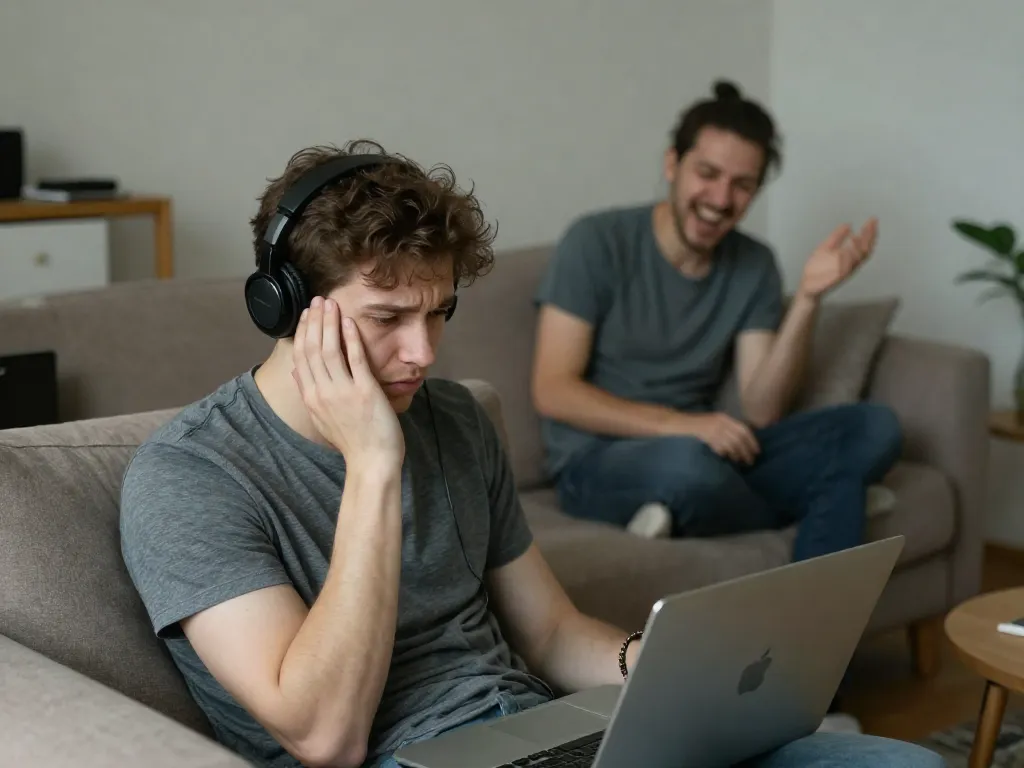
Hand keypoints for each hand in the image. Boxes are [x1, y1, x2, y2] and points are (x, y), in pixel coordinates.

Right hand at [292, 296, 404, 469]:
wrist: (371, 462)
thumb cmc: (352, 441)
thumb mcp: (322, 418)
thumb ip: (310, 393)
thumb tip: (297, 373)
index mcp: (311, 398)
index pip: (301, 357)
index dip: (302, 332)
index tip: (306, 314)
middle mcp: (322, 393)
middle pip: (312, 349)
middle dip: (314, 321)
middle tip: (318, 300)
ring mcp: (343, 391)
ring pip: (329, 350)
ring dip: (329, 324)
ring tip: (331, 305)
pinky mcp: (364, 391)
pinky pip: (355, 359)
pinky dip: (350, 339)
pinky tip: (349, 323)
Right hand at [686, 412, 759, 464]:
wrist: (687, 422)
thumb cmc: (705, 421)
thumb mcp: (719, 420)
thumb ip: (730, 426)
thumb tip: (745, 439)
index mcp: (725, 418)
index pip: (743, 430)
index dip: (752, 441)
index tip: (757, 451)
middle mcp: (720, 424)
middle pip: (738, 439)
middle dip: (746, 451)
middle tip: (751, 461)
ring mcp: (713, 431)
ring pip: (729, 445)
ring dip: (736, 454)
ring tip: (741, 461)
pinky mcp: (707, 438)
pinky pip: (719, 448)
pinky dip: (725, 453)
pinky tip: (727, 457)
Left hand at [798, 218, 877, 299]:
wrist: (807, 286)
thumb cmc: (818, 268)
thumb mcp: (826, 248)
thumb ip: (837, 237)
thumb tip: (848, 225)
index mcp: (850, 258)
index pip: (865, 244)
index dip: (870, 232)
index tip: (872, 220)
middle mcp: (850, 265)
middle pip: (865, 251)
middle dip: (869, 238)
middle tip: (870, 224)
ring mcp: (843, 272)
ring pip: (856, 261)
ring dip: (858, 248)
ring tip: (857, 236)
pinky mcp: (834, 278)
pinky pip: (843, 270)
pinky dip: (845, 261)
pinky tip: (844, 251)